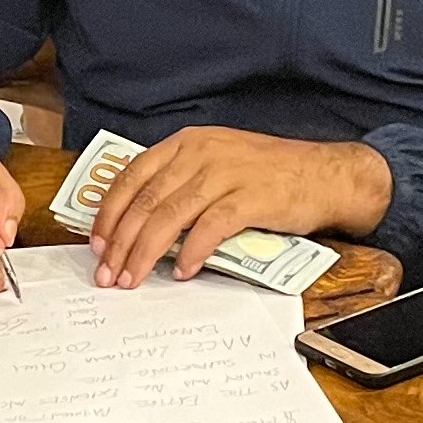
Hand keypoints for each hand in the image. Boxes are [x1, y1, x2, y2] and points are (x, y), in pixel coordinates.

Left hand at [84, 128, 392, 288]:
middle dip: (121, 242)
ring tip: (132, 279)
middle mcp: (200, 153)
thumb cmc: (268, 175)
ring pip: (169, 216)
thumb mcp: (216, 165)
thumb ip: (179, 186)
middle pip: (145, 201)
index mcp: (185, 144)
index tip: (96, 244)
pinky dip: (192, 251)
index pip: (131, 177)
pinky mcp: (251, 197)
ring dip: (145, 253)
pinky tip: (181, 272)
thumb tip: (139, 227)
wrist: (326, 174)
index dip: (109, 213)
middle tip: (107, 273)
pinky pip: (210, 227)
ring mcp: (226, 173)